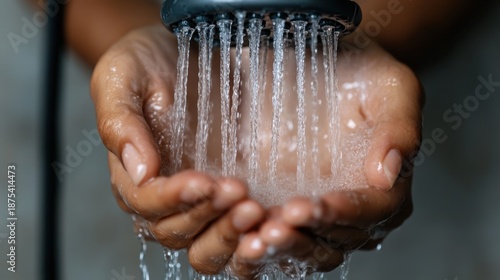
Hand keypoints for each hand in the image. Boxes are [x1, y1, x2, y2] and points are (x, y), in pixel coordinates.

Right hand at [90, 25, 264, 273]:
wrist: (183, 50)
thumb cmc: (146, 61)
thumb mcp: (123, 77)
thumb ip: (121, 123)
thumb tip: (140, 171)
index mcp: (130, 174)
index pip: (146, 201)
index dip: (173, 198)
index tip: (204, 181)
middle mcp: (161, 195)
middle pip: (175, 229)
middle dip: (207, 215)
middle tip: (239, 193)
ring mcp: (195, 198)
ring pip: (204, 238)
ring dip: (230, 230)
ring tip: (257, 210)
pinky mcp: (225, 193)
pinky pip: (234, 225)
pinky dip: (249, 229)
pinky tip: (271, 218)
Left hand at [232, 40, 421, 275]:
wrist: (319, 63)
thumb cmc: (360, 73)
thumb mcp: (388, 87)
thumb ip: (398, 128)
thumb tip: (387, 174)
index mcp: (385, 190)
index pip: (371, 214)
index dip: (342, 214)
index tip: (311, 205)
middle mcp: (352, 215)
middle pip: (332, 244)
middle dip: (302, 239)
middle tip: (273, 226)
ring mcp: (313, 220)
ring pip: (299, 254)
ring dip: (275, 251)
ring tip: (250, 236)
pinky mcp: (278, 214)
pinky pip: (267, 245)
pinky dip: (250, 246)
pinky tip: (235, 232)